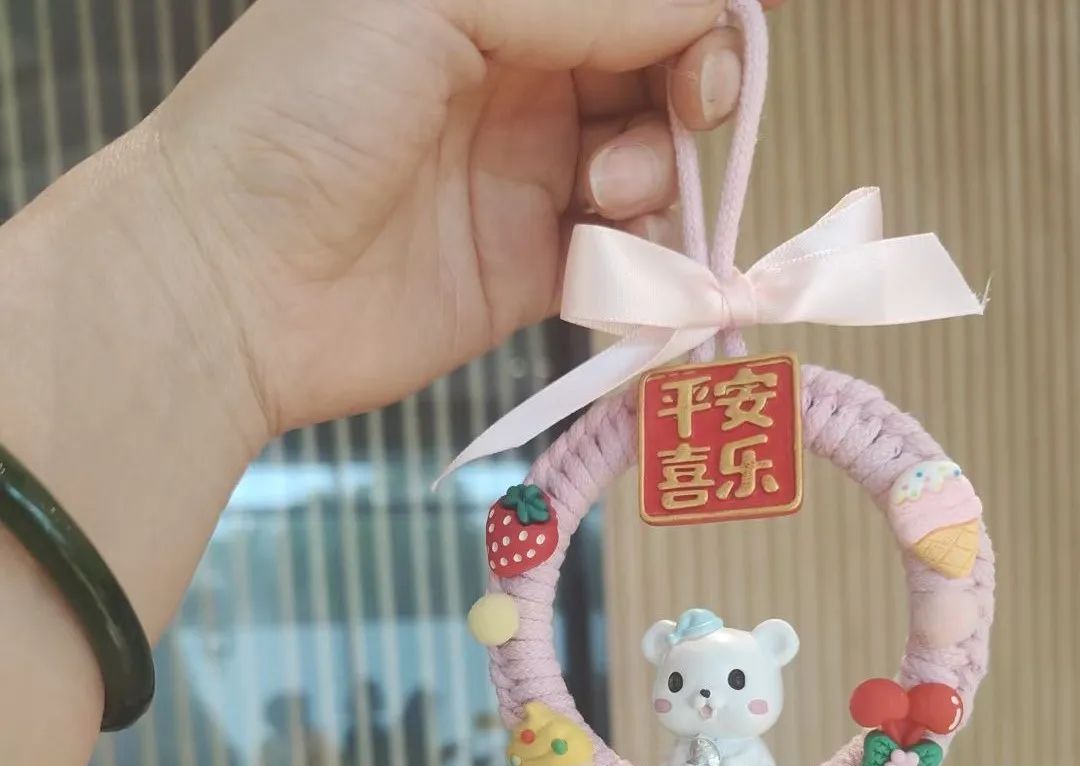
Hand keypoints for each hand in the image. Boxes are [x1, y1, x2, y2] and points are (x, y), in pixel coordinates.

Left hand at [148, 0, 782, 435]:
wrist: (228, 286)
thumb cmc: (295, 118)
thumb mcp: (424, 0)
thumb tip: (697, 9)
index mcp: (483, 3)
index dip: (688, 11)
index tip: (713, 41)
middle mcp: (511, 85)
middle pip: (650, 72)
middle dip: (689, 85)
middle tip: (688, 109)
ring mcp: (521, 183)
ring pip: (646, 163)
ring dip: (656, 172)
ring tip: (604, 192)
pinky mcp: (526, 274)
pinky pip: (618, 258)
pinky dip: (639, 258)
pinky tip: (615, 259)